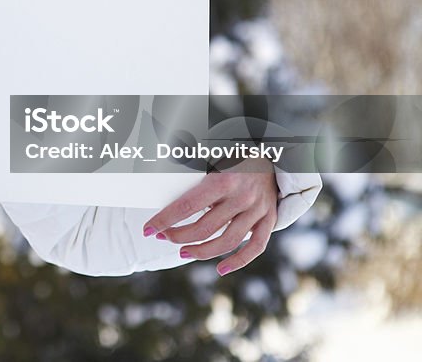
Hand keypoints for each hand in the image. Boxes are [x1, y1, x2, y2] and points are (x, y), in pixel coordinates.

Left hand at [142, 157, 278, 275]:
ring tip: (183, 252)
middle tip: (164, 237)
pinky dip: (239, 262)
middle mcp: (242, 197)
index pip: (187, 206)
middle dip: (179, 236)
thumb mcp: (212, 156)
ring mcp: (258, 210)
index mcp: (224, 179)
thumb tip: (159, 179)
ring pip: (228, 241)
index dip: (165, 220)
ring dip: (202, 251)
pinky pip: (256, 247)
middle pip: (206, 227)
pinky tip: (220, 269)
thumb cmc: (234, 155)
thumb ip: (192, 170)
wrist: (274, 153)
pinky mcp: (270, 219)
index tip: (148, 230)